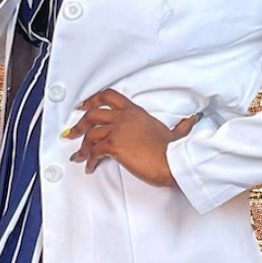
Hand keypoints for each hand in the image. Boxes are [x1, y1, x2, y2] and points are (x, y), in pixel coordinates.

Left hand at [64, 89, 197, 188]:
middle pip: (92, 113)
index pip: (109, 96)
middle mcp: (124, 117)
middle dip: (79, 123)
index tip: (84, 105)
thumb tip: (189, 122)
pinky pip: (94, 151)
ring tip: (78, 155)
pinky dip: (89, 159)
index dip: (93, 100)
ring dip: (81, 146)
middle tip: (72, 131)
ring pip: (90, 133)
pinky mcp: (114, 145)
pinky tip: (90, 165)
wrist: (172, 161)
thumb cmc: (173, 150)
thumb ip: (180, 126)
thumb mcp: (175, 133)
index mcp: (135, 112)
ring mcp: (118, 130)